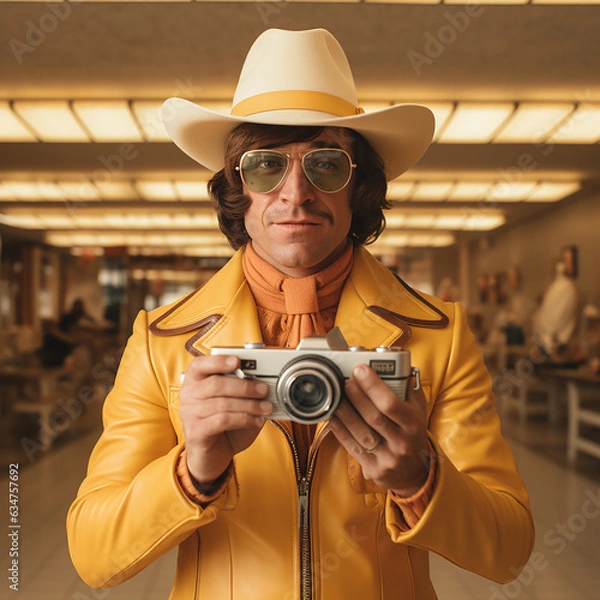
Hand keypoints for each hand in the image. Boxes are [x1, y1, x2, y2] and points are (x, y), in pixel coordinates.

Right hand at [179, 355, 271, 484]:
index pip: (200, 364)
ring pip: (222, 403)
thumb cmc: (223, 425)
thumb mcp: (234, 403)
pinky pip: (222, 420)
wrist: (211, 455)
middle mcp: (188, 394)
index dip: (218, 361)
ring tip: (265, 409)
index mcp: (195, 380)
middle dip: (245, 386)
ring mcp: (189, 414)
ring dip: (249, 405)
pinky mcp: (195, 432)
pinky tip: (256, 421)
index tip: (237, 361)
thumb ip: (242, 390)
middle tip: (263, 390)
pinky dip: (244, 419)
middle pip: (216, 384)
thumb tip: (262, 383)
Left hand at [328, 364, 428, 496]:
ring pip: (360, 432)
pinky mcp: (372, 468)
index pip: (391, 404)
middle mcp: (401, 442)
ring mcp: (387, 458)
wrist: (415, 473)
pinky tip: (332, 415)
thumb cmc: (413, 434)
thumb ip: (409, 388)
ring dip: (344, 411)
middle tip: (345, 379)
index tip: (360, 370)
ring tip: (335, 394)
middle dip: (355, 395)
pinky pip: (351, 445)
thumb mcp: (419, 411)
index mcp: (413, 425)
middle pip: (373, 417)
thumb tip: (398, 365)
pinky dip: (339, 429)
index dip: (373, 386)